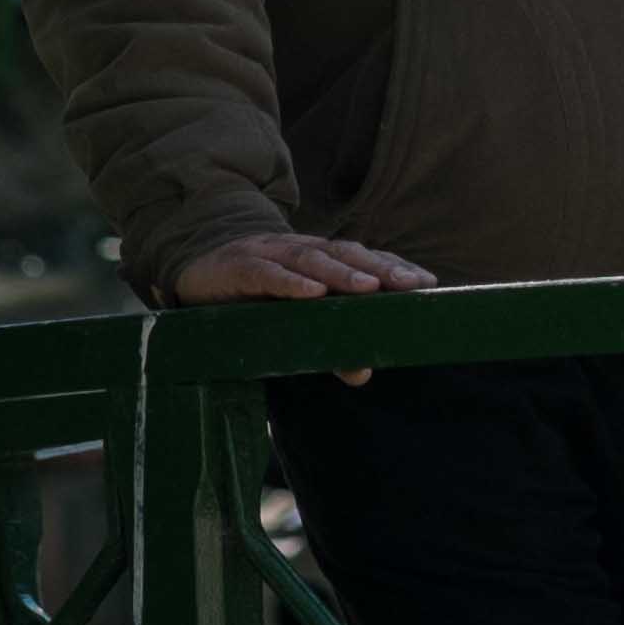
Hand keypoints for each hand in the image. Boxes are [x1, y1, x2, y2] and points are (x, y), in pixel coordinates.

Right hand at [166, 233, 431, 385]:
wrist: (196, 270)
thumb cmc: (254, 296)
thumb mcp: (291, 320)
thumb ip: (327, 344)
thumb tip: (363, 374)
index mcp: (318, 258)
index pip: (363, 259)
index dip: (394, 267)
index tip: (427, 283)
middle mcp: (299, 250)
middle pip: (346, 255)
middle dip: (380, 269)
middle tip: (411, 286)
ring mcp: (269, 255)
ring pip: (311, 261)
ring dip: (341, 274)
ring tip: (369, 288)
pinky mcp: (239, 268)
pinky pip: (267, 274)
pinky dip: (290, 282)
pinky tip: (311, 293)